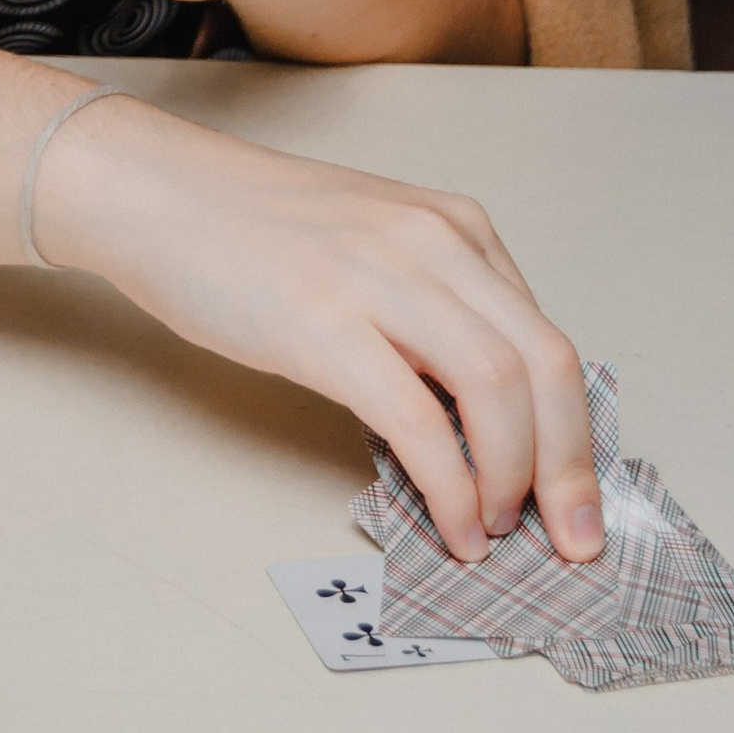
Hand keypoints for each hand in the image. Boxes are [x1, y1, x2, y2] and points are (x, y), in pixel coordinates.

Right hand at [33, 86, 603, 567]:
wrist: (158, 194)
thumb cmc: (251, 230)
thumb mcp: (372, 247)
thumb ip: (432, 310)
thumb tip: (477, 422)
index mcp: (453, 227)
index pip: (546, 337)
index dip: (574, 430)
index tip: (575, 493)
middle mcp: (433, 243)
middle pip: (545, 365)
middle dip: (571, 468)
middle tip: (574, 538)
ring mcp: (379, 280)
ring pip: (499, 391)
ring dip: (514, 481)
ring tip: (500, 531)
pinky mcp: (325, 328)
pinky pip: (420, 423)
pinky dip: (451, 488)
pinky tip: (453, 524)